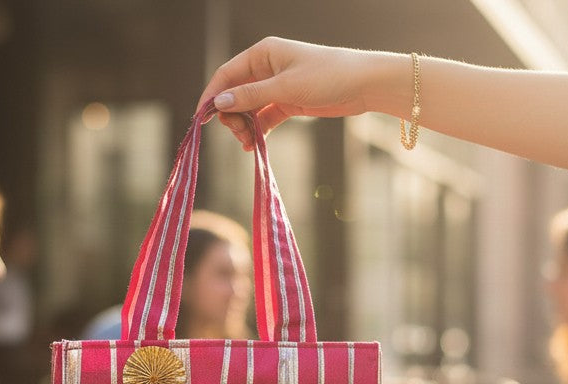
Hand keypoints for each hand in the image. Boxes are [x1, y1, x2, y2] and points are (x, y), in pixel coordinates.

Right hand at [198, 38, 386, 148]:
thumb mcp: (286, 87)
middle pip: (236, 93)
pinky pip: (265, 116)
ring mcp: (278, 85)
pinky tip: (255, 145)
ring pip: (250, 107)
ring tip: (249, 144)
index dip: (212, 96)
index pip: (227, 74)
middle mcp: (267, 67)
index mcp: (263, 54)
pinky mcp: (289, 102)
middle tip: (238, 135)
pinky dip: (258, 129)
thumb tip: (219, 103)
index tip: (202, 119)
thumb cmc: (328, 76)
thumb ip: (251, 96)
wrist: (365, 85)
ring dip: (245, 126)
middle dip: (232, 115)